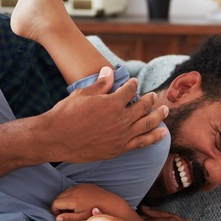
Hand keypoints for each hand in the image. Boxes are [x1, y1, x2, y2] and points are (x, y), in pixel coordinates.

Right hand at [41, 68, 168, 163]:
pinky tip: (163, 133)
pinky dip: (154, 137)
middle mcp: (121, 119)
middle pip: (143, 107)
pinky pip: (142, 142)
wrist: (55, 138)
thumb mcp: (83, 94)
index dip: (133, 85)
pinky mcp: (119, 149)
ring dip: (159, 116)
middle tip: (154, 96)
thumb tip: (110, 71)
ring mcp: (122, 136)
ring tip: (165, 110)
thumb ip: (100, 84)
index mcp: (112, 103)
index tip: (134, 83)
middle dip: (150, 99)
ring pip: (147, 124)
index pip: (130, 90)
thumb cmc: (66, 113)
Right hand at [52, 183, 127, 220]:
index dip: (55, 211)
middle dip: (60, 205)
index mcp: (73, 199)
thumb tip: (57, 219)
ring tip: (73, 208)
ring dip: (65, 200)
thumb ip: (68, 218)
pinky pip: (73, 188)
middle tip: (67, 213)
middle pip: (59, 197)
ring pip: (65, 192)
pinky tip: (79, 202)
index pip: (55, 203)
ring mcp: (80, 186)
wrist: (111, 204)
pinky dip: (72, 195)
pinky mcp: (85, 185)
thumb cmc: (95, 213)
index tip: (61, 216)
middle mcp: (75, 190)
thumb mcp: (82, 218)